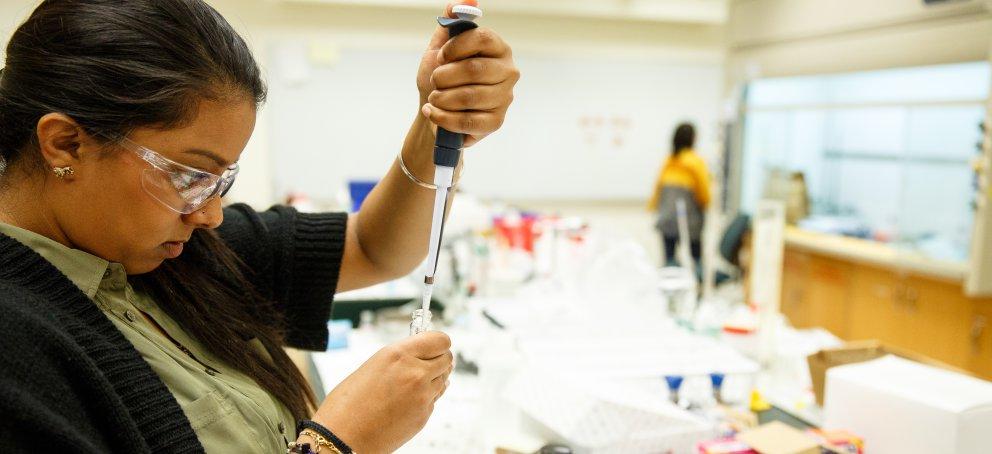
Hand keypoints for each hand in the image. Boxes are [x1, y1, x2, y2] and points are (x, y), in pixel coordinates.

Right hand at [310, 332, 453, 453]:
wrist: (343, 439)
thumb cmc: (347, 405)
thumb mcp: (373, 366)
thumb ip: (400, 358)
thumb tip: (419, 354)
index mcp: (398, 355)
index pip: (440, 339)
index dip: (438, 343)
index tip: (433, 346)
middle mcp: (414, 373)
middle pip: (447, 358)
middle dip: (438, 360)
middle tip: (426, 364)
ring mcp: (422, 395)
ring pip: (444, 379)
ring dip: (433, 379)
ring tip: (411, 385)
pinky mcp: (424, 415)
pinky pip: (435, 399)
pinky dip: (426, 397)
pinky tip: (407, 401)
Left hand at [416, 1, 519, 146]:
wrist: (435, 110)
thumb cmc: (442, 77)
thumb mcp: (441, 46)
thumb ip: (451, 22)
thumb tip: (466, 2)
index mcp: (498, 48)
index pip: (483, 38)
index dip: (456, 47)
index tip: (441, 57)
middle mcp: (508, 71)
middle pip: (475, 69)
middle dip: (444, 76)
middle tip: (434, 81)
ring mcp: (504, 98)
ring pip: (470, 97)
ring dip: (442, 98)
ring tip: (433, 98)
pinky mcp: (496, 122)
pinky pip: (468, 121)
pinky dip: (444, 117)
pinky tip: (433, 112)